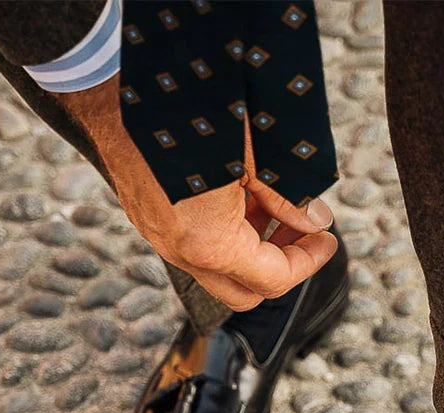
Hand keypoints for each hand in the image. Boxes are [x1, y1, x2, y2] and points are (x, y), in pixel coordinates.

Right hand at [57, 76, 336, 310]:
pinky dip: (224, 235)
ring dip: (253, 249)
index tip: (327, 242)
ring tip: (275, 209)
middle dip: (281, 268)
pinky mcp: (147, 218)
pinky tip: (240, 198)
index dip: (308, 262)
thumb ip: (287, 198)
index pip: (274, 280)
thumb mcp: (254, 157)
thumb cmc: (189, 116)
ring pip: (219, 269)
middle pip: (245, 293)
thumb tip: (313, 220)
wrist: (116, 87)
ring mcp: (160, 238)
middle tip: (304, 236)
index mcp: (210, 246)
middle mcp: (181, 253)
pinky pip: (194, 245)